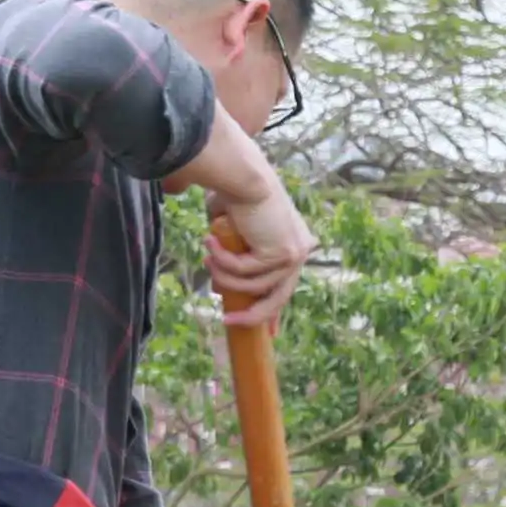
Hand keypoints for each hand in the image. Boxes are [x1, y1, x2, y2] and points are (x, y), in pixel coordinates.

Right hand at [207, 180, 316, 332]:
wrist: (243, 174)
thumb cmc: (234, 192)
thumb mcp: (236, 231)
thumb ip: (235, 255)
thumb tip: (219, 284)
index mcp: (293, 244)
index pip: (285, 286)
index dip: (274, 311)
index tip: (269, 332)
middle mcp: (299, 251)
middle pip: (278, 298)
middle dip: (252, 316)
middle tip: (227, 321)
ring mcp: (293, 254)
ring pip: (252, 285)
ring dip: (222, 275)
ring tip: (207, 257)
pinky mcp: (282, 254)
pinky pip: (244, 272)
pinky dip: (222, 261)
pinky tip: (210, 242)